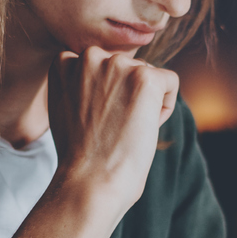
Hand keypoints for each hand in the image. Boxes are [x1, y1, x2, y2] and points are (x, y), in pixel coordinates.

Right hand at [47, 46, 178, 215]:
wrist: (89, 181)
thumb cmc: (79, 157)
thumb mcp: (66, 107)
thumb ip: (81, 84)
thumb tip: (107, 78)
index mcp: (66, 61)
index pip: (102, 66)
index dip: (105, 96)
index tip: (98, 121)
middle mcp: (90, 56)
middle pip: (126, 67)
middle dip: (127, 96)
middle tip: (113, 129)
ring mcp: (118, 65)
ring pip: (148, 74)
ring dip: (145, 102)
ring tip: (125, 131)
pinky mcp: (145, 77)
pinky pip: (170, 81)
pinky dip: (165, 107)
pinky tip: (144, 128)